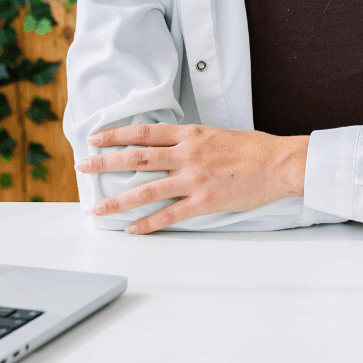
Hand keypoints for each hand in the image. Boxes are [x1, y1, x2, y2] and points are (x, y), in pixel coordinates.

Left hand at [76, 124, 308, 233]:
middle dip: (105, 163)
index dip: (116, 135)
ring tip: (98, 208)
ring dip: (118, 200)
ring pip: (146, 189)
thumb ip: (190, 140)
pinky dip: (148, 223)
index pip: (143, 132)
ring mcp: (193, 179)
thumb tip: (169, 146)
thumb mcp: (216, 134)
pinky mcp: (204, 202)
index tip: (96, 138)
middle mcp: (187, 155)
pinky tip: (133, 229)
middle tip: (83, 167)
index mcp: (190, 135)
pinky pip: (169, 215)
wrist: (279, 163)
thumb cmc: (252, 148)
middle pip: (136, 158)